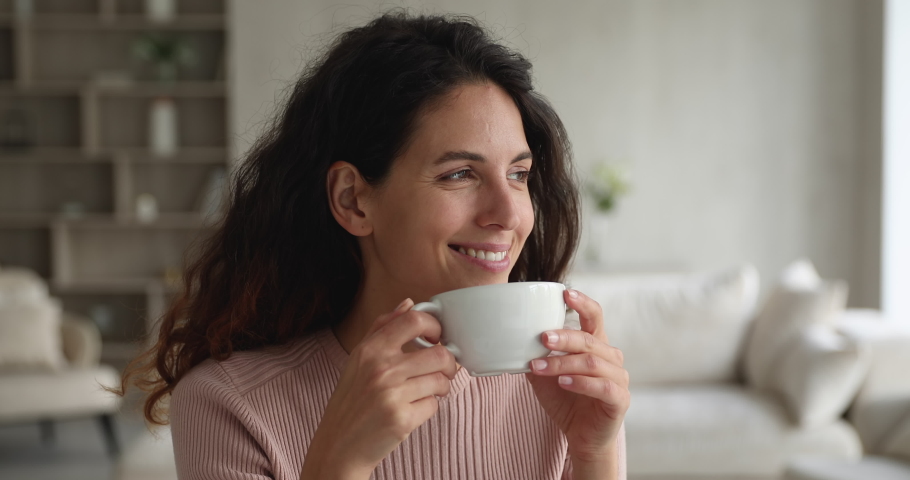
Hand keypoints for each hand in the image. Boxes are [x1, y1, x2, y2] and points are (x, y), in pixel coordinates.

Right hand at [301, 299, 457, 478]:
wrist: (339, 446)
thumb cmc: (352, 400)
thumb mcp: (358, 359)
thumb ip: (383, 327)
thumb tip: (409, 303)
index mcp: (370, 350)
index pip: (414, 320)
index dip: (435, 325)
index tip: (438, 336)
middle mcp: (380, 369)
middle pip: (440, 354)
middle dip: (449, 363)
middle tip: (443, 369)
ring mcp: (391, 395)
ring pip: (441, 380)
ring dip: (441, 386)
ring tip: (428, 390)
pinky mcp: (402, 420)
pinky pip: (434, 405)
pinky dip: (429, 407)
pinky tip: (414, 409)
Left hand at [525, 289, 629, 462]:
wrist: (582, 437)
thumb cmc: (566, 401)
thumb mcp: (545, 377)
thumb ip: (537, 357)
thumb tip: (512, 340)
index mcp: (596, 345)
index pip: (595, 316)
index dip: (583, 303)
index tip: (566, 293)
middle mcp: (611, 358)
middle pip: (589, 339)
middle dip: (565, 337)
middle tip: (542, 338)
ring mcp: (618, 378)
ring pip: (591, 362)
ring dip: (563, 363)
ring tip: (540, 367)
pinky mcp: (620, 400)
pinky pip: (603, 387)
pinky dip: (581, 383)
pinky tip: (563, 382)